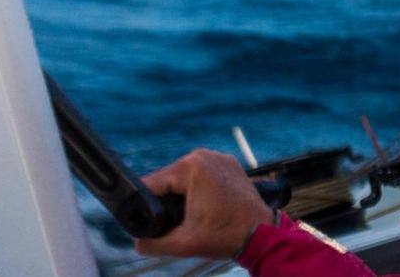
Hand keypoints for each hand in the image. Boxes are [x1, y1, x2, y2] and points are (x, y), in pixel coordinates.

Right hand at [134, 148, 275, 258]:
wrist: (261, 233)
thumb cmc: (227, 235)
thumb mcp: (184, 244)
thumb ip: (153, 244)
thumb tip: (138, 242)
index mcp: (191, 167)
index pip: (153, 182)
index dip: (145, 204)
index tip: (146, 221)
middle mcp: (204, 156)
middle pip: (168, 178)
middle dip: (166, 201)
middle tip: (172, 222)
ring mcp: (218, 158)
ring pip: (184, 176)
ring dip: (181, 195)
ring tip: (188, 216)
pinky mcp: (228, 164)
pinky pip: (202, 174)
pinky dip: (198, 189)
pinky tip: (203, 206)